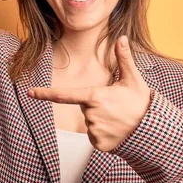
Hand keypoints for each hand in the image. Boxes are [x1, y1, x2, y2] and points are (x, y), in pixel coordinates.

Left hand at [28, 36, 152, 152]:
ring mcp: (94, 131)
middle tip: (117, 107)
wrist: (152, 131)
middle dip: (97, 106)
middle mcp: (91, 115)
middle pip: (85, 108)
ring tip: (119, 119)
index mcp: (95, 97)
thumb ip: (124, 59)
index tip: (30, 92)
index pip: (65, 95)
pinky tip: (117, 131)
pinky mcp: (98, 145)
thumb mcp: (133, 79)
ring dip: (101, 120)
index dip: (46, 93)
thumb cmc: (140, 102)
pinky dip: (103, 133)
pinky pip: (94, 136)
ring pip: (90, 122)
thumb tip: (121, 38)